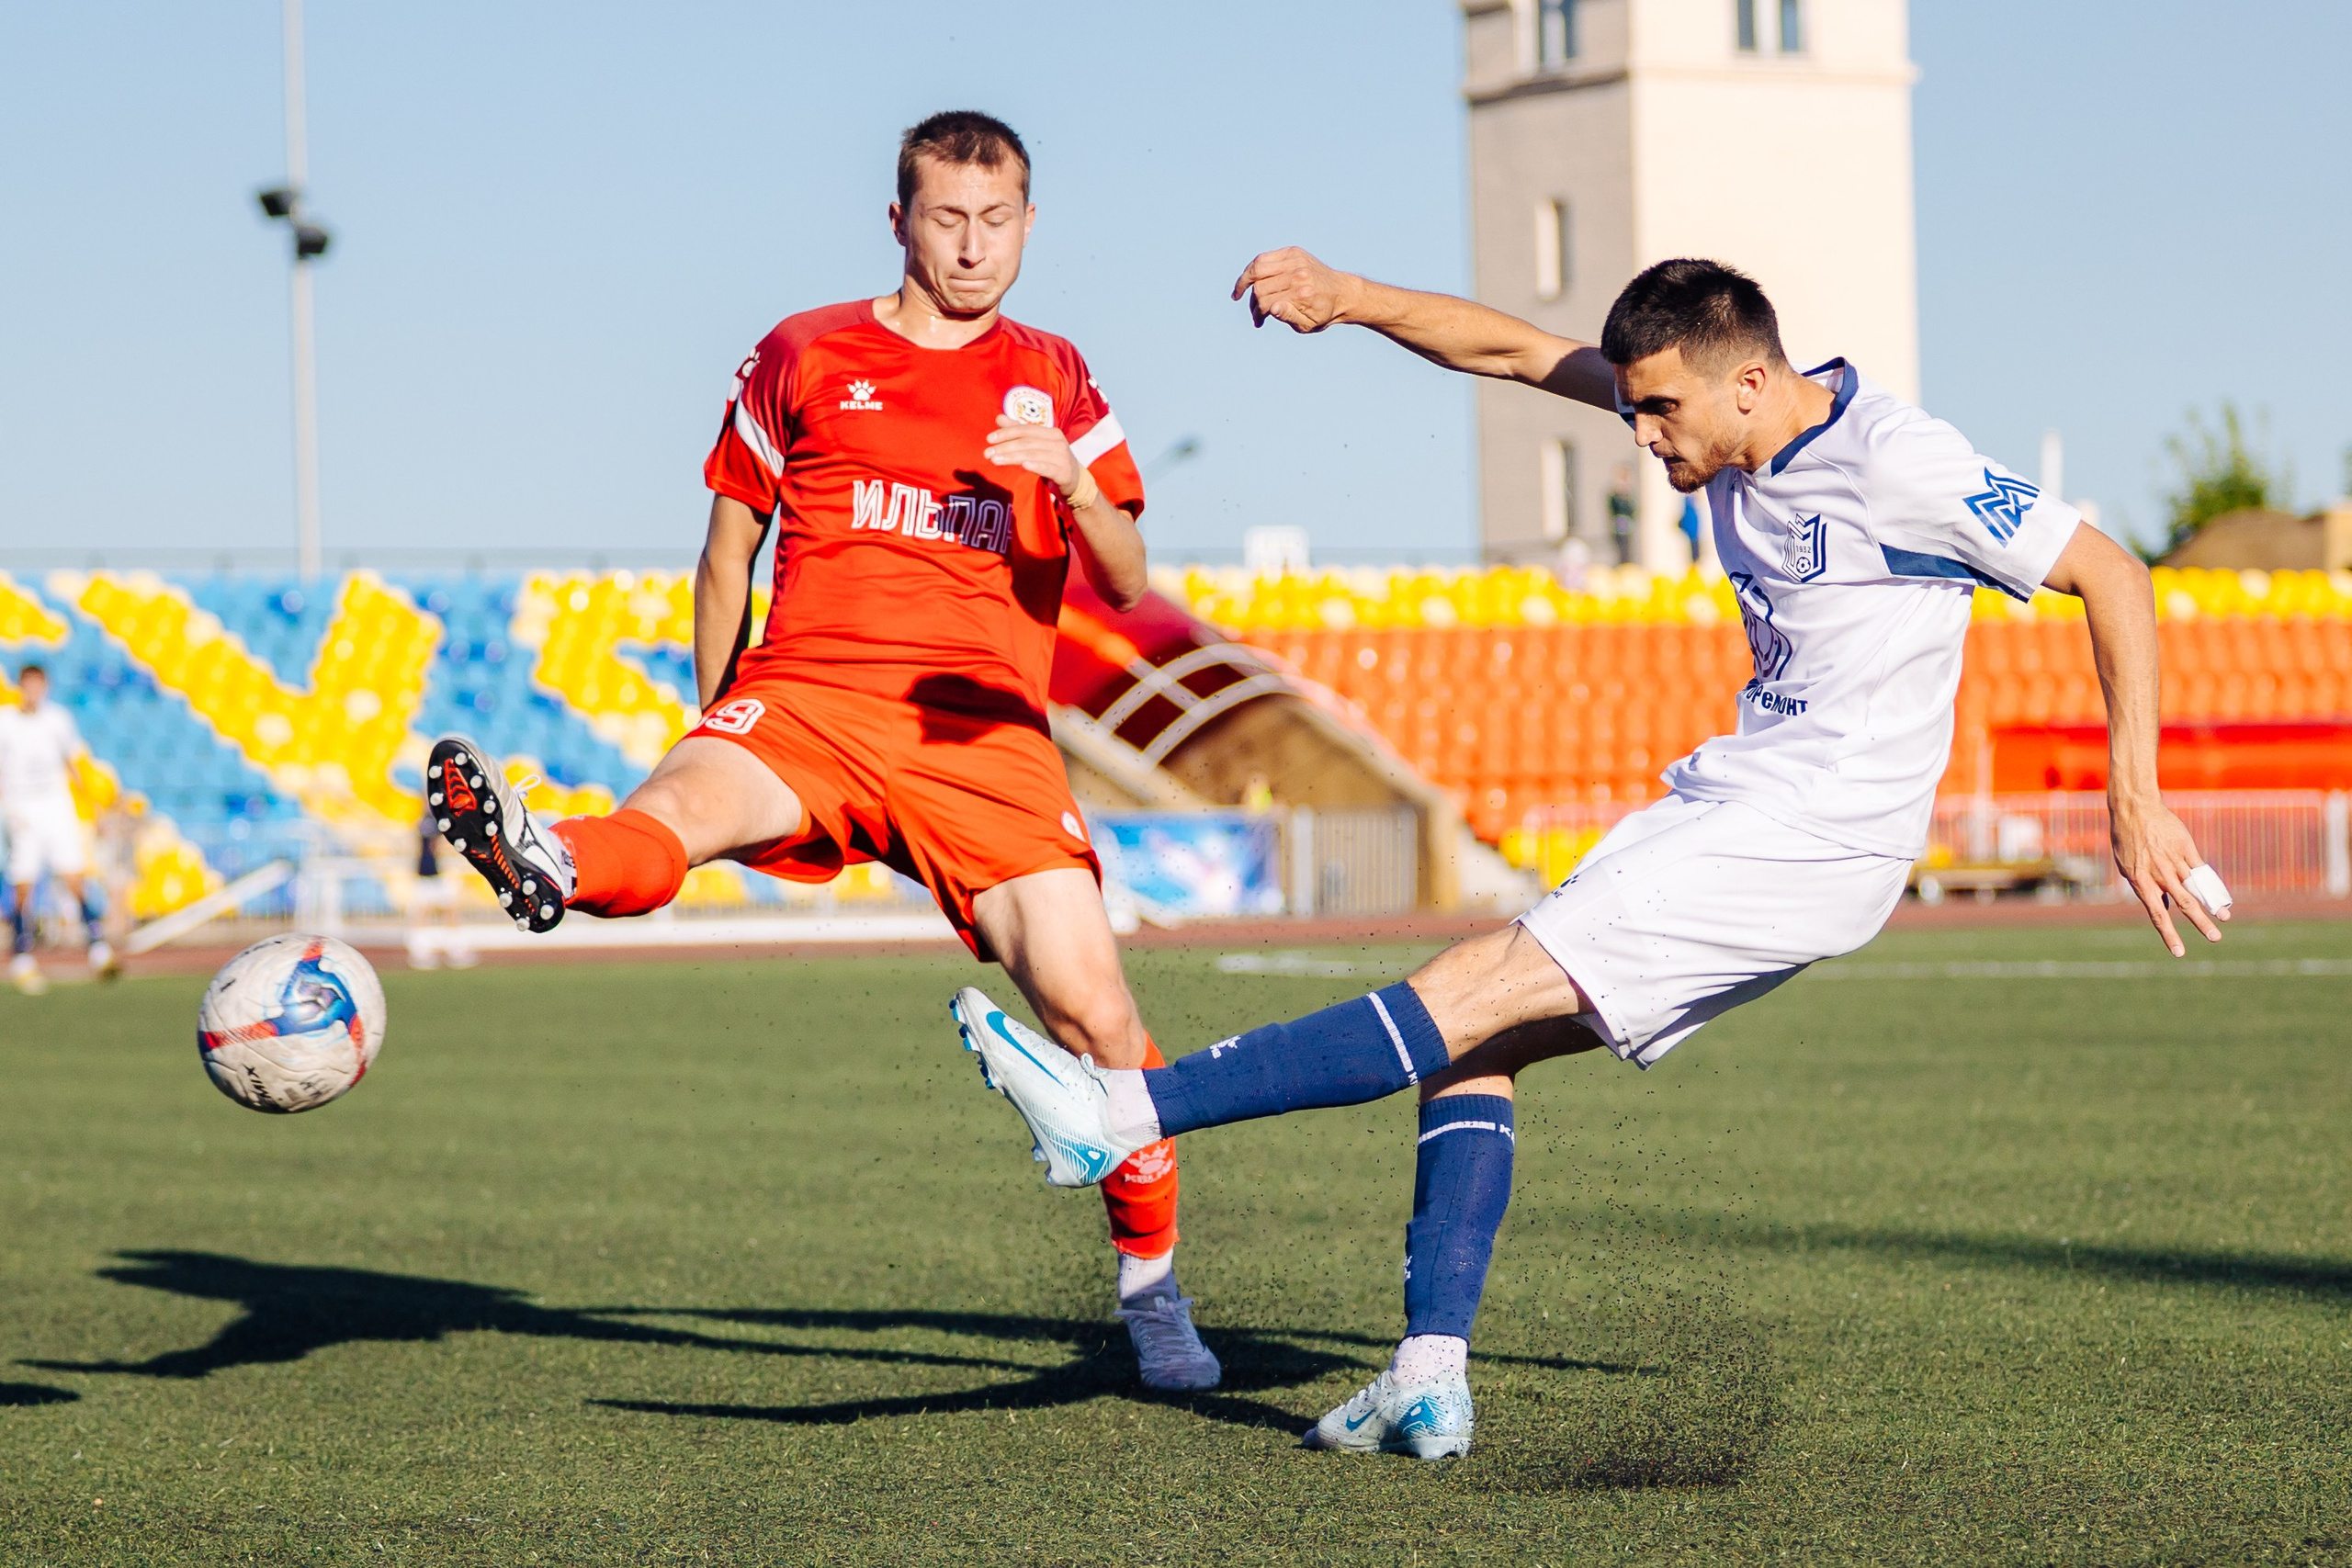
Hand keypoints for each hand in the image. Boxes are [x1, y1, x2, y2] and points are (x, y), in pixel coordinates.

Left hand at [983, 414, 1082, 496]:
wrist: (1075, 480)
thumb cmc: (1052, 459)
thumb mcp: (1036, 444)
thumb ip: (1018, 431)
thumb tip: (998, 418)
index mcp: (1050, 432)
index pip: (1025, 429)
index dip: (1006, 433)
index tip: (989, 439)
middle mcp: (1057, 442)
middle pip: (1027, 442)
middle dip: (1005, 447)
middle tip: (987, 453)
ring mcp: (1062, 457)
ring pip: (1033, 454)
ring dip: (1013, 457)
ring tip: (995, 460)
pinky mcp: (1064, 472)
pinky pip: (1048, 467)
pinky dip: (1036, 465)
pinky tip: (1024, 466)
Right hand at [1232, 246, 1356, 332]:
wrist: (1342, 292)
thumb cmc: (1323, 312)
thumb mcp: (1308, 324)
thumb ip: (1288, 316)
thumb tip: (1271, 308)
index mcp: (1302, 294)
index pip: (1266, 302)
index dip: (1258, 314)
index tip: (1258, 321)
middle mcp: (1298, 274)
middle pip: (1260, 285)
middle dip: (1252, 301)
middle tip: (1253, 310)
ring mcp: (1296, 260)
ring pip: (1258, 266)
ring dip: (1245, 279)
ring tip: (1239, 291)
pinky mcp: (1294, 252)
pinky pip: (1265, 257)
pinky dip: (1254, 267)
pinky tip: (1250, 277)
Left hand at [2110, 794, 2225, 955]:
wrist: (2134, 810)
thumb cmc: (2127, 840)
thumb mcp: (2128, 867)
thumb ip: (2146, 888)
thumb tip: (2164, 907)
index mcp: (2142, 882)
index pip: (2157, 914)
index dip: (2169, 934)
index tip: (2180, 952)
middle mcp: (2160, 875)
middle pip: (2183, 904)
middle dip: (2200, 924)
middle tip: (2215, 939)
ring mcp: (2174, 861)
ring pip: (2196, 887)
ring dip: (2211, 905)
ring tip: (2224, 918)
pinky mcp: (2186, 849)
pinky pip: (2201, 870)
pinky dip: (2212, 884)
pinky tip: (2222, 896)